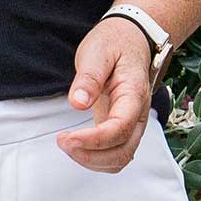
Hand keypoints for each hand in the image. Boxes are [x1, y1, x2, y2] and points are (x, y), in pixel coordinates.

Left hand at [58, 18, 154, 172]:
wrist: (131, 39)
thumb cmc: (115, 43)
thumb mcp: (98, 52)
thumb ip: (89, 78)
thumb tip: (78, 103)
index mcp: (134, 94)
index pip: (120, 128)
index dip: (94, 140)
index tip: (67, 138)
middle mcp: (137, 114)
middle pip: (124, 152)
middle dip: (91, 156)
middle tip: (63, 141)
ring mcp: (131, 123)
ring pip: (121, 158)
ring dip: (93, 161)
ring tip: (67, 144)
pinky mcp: (121, 127)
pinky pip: (115, 154)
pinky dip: (96, 159)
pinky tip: (77, 146)